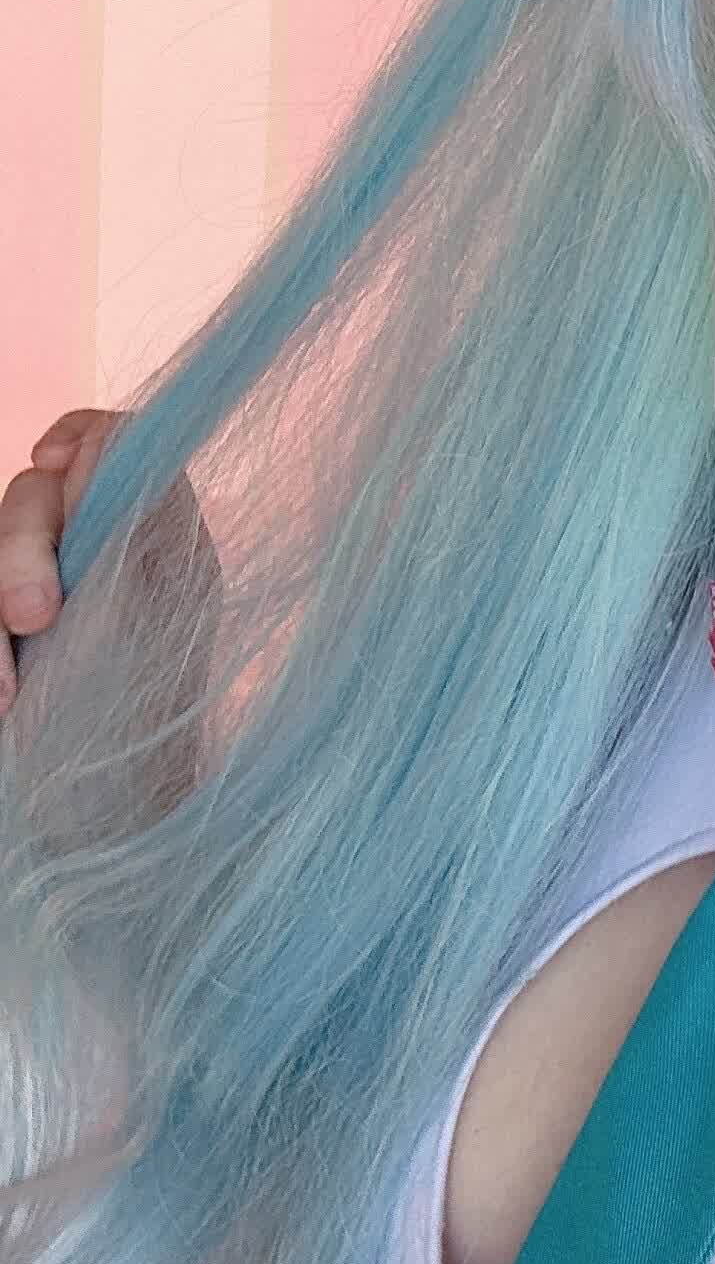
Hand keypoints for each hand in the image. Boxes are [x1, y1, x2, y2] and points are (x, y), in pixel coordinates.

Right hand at [0, 409, 121, 713]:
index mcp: (151, 538)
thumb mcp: (149, 617)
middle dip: (20, 551)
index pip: (113, 446)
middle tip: (36, 621)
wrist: (101, 826)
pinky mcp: (1, 640)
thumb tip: (119, 437)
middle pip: (32, 495)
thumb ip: (136, 523)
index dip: (80, 441)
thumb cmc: (137, 726)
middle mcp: (91, 556)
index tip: (53, 464)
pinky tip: (1, 699)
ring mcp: (34, 594)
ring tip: (8, 696)